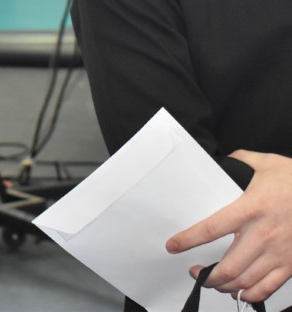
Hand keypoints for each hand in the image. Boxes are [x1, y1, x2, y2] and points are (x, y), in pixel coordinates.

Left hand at [167, 150, 291, 303]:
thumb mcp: (268, 163)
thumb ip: (242, 160)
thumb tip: (226, 157)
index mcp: (251, 209)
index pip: (212, 229)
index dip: (189, 240)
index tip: (173, 246)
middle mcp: (263, 235)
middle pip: (229, 267)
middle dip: (207, 275)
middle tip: (194, 272)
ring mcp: (279, 253)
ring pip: (246, 281)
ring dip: (225, 286)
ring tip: (213, 281)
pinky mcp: (291, 264)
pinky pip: (269, 287)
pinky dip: (251, 295)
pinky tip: (240, 292)